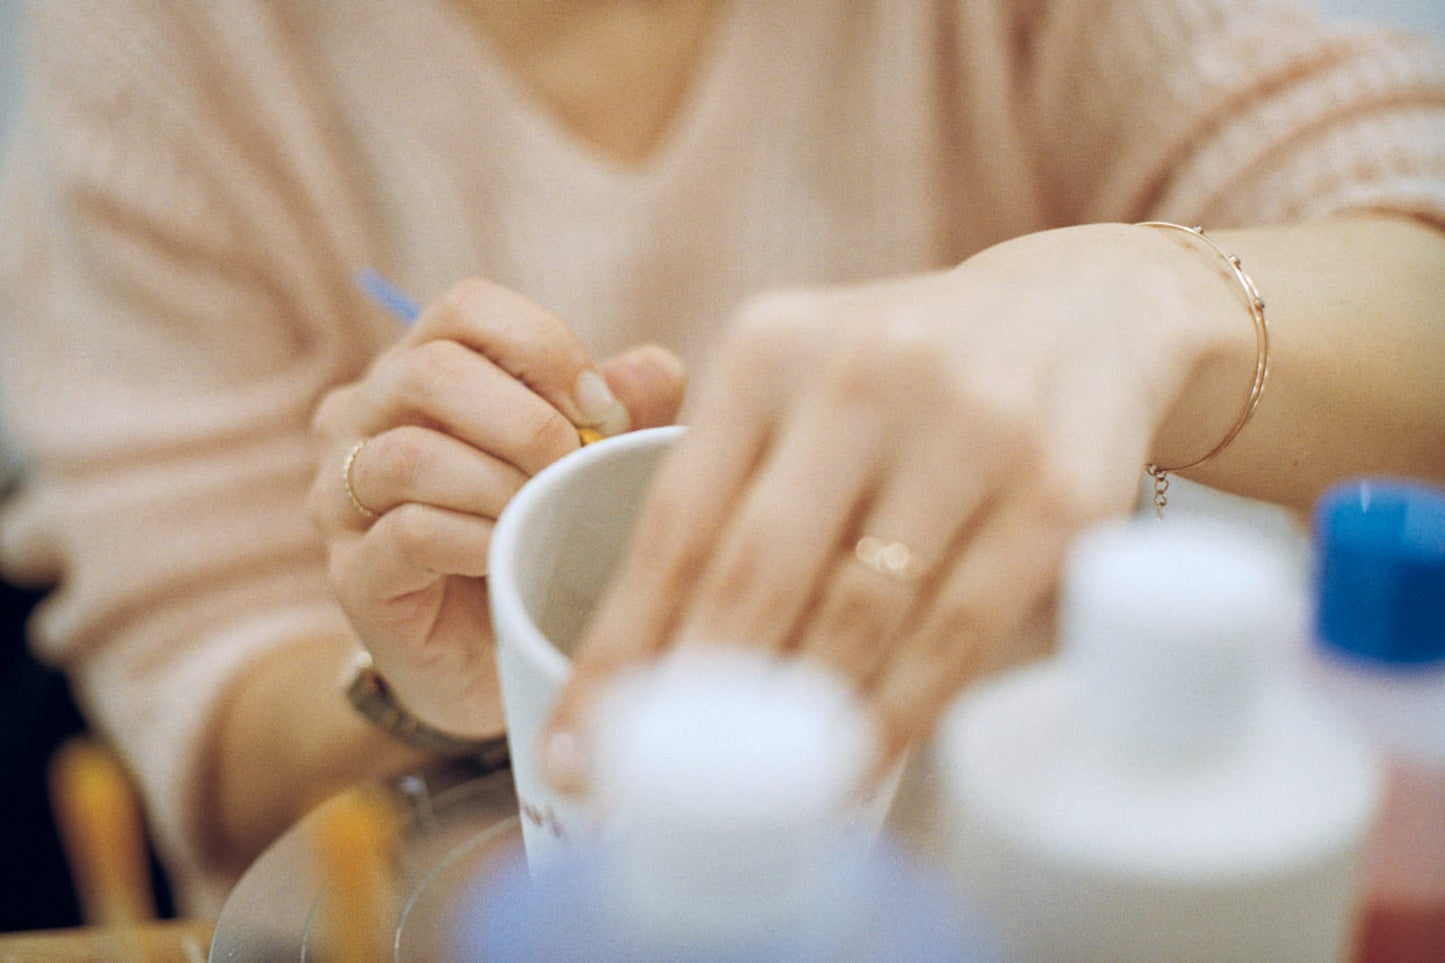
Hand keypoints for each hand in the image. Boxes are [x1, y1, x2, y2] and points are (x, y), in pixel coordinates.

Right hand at [308, 279, 684, 737]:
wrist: (504, 663)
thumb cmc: (545, 541)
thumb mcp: (593, 463)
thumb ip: (625, 410)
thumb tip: (655, 367)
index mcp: (417, 372)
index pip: (464, 308)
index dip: (542, 345)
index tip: (603, 408)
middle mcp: (360, 420)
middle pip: (428, 369)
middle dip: (527, 421)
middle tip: (578, 470)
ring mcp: (342, 498)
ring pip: (411, 454)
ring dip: (504, 485)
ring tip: (547, 519)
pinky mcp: (353, 574)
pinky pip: (411, 533)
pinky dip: (480, 540)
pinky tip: (512, 558)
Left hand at [544, 223, 1256, 786]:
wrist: (1088, 312)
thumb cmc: (909, 373)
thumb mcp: (804, 376)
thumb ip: (725, 478)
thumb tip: (643, 649)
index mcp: (772, 347)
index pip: (676, 523)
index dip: (621, 647)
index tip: (581, 743)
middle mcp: (865, 375)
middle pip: (755, 574)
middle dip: (691, 701)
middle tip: (647, 792)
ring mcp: (973, 432)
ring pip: (857, 616)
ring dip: (790, 724)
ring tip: (737, 801)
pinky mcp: (1059, 496)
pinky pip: (957, 635)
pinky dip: (895, 715)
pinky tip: (849, 770)